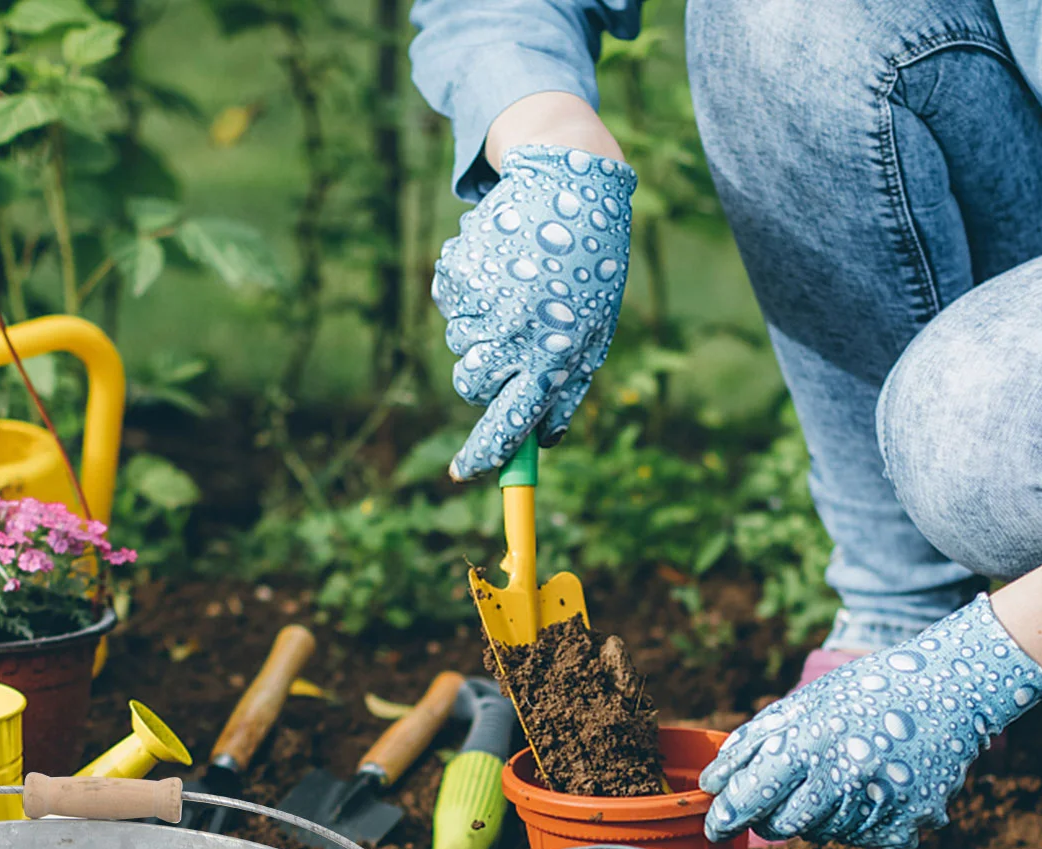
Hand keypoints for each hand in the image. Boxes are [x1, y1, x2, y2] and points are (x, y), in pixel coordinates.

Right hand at [433, 143, 634, 479]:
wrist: (570, 182)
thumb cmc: (587, 269)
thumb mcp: (592, 334)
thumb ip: (566, 389)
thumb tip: (544, 441)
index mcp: (554, 356)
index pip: (511, 423)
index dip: (484, 454)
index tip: (463, 473)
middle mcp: (517, 334)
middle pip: (472, 385)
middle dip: (482, 374)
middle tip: (507, 342)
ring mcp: (485, 302)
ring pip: (459, 344)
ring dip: (478, 327)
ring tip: (513, 289)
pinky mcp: (461, 271)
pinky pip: (449, 302)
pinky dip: (467, 290)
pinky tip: (497, 264)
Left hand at [700, 596, 1041, 848]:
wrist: (950, 688)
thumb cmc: (866, 692)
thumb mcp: (805, 703)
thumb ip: (755, 742)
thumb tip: (711, 781)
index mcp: (810, 743)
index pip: (751, 797)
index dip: (727, 817)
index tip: (716, 826)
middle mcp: (843, 778)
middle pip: (783, 826)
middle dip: (773, 817)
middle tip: (786, 794)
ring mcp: (878, 804)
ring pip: (824, 833)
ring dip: (823, 812)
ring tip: (848, 771)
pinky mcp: (909, 821)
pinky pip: (864, 838)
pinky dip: (861, 819)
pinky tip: (877, 784)